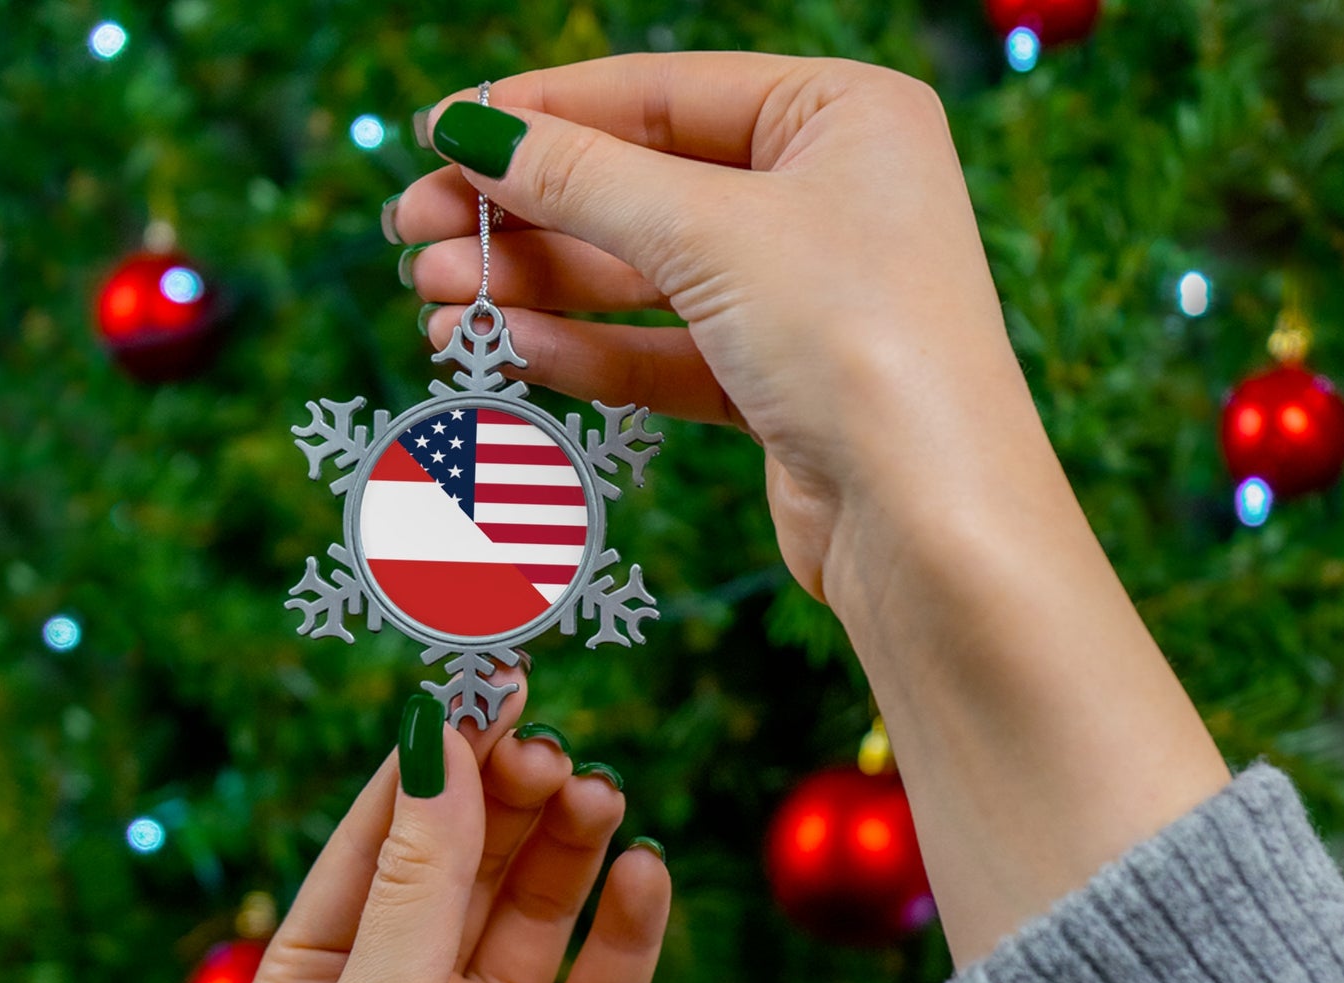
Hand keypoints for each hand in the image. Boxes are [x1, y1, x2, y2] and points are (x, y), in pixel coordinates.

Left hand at [241, 677, 669, 982]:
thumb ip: (419, 878)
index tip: (487, 681)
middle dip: (509, 799)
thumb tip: (437, 736)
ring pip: (539, 909)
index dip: (435, 757)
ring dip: (570, 849)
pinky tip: (646, 876)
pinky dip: (628, 928)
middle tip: (554, 752)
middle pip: (469, 861)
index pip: (382, 835)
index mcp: (322, 978)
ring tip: (600, 798)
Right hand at [393, 53, 1037, 603]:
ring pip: (645, 279)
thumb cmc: (857, 343)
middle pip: (643, 188)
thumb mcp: (710, 233)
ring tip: (436, 302)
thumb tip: (471, 130)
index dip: (542, 113)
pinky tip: (510, 351)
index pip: (661, 94)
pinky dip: (590, 352)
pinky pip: (666, 353)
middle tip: (414, 236)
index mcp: (842, 116)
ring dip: (539, 289)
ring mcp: (804, 298)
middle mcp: (828, 198)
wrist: (930, 526)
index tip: (438, 134)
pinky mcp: (780, 387)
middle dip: (525, 215)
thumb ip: (584, 179)